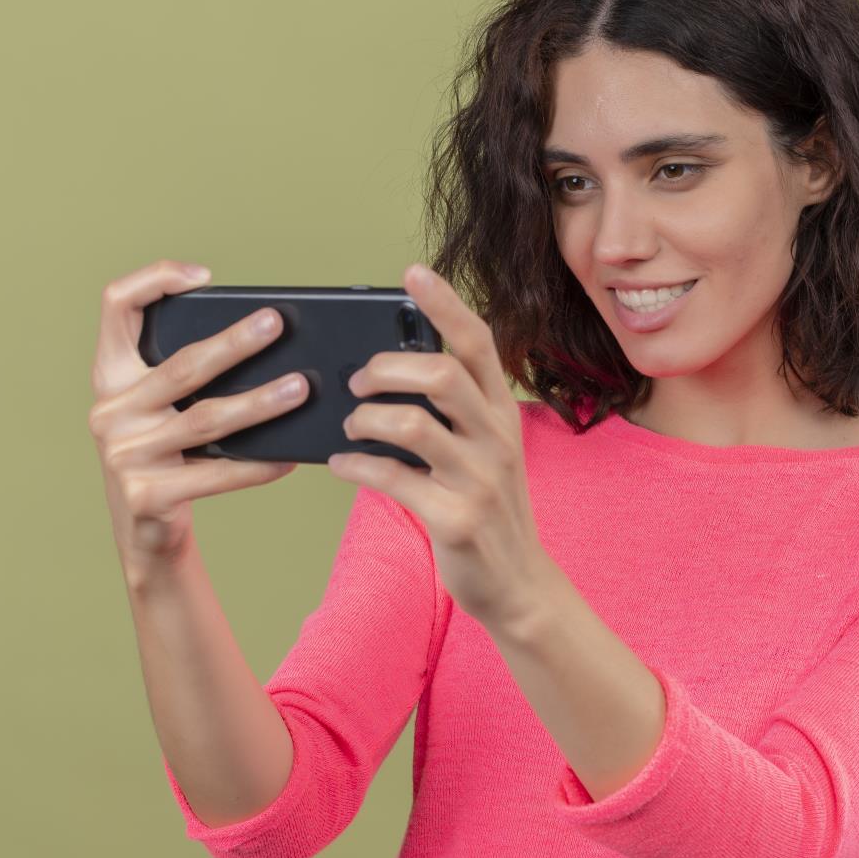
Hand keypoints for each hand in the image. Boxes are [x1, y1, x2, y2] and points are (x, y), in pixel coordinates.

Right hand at [87, 259, 308, 588]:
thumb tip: (262, 341)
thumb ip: (183, 372)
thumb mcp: (158, 406)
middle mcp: (109, 410)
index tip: (204, 277)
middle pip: (182, 366)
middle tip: (275, 325)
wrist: (142, 529)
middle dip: (234, 344)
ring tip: (300, 388)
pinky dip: (257, 465)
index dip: (154, 279)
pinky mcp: (147, 495)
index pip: (115, 305)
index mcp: (110, 375)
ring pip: (207, 420)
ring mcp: (124, 454)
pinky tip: (289, 456)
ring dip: (260, 402)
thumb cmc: (164, 452)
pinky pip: (216, 475)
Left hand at [329, 264, 555, 631]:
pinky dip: (356, 466)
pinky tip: (341, 465)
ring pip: (412, 425)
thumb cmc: (486, 506)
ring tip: (350, 425)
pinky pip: (393, 479)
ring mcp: (478, 480)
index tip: (412, 273)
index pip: (478, 343)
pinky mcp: (454, 519)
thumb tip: (387, 371)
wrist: (517, 584)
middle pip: (442, 375)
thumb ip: (452, 410)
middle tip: (358, 380)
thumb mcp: (484, 450)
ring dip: (366, 418)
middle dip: (388, 367)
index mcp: (502, 413)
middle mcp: (496, 439)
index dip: (445, 304)